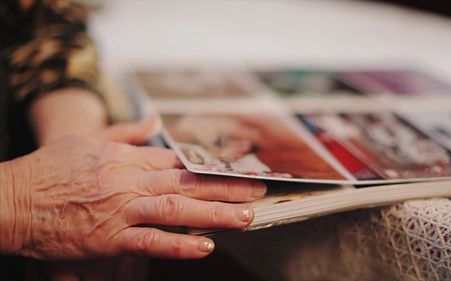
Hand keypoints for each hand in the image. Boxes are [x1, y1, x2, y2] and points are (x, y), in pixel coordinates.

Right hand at [2, 121, 265, 259]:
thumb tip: (155, 122)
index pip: (178, 162)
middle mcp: (130, 182)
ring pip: (178, 209)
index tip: (235, 169)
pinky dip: (179, 244)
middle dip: (227, 187)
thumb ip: (126, 132)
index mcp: (127, 159)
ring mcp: (122, 210)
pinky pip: (150, 241)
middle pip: (188, 183)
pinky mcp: (109, 238)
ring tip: (246, 216)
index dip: (210, 167)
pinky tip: (205, 245)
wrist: (14, 198)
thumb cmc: (50, 169)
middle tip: (258, 190)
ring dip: (215, 213)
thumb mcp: (88, 140)